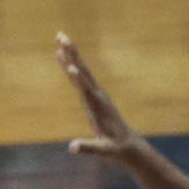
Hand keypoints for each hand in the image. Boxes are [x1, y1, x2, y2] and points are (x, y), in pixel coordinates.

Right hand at [56, 33, 146, 162]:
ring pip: (82, 70)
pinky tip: (66, 60)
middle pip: (84, 72)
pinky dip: (73, 66)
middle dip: (73, 54)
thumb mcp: (102, 151)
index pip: (86, 91)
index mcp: (98, 108)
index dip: (78, 80)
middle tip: (62, 37)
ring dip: (71, 54)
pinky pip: (82, 77)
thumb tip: (72, 148)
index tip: (70, 67)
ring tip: (60, 39)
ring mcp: (97, 94)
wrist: (128, 145)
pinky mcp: (94, 96)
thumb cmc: (115, 148)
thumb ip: (88, 149)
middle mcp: (98, 96)